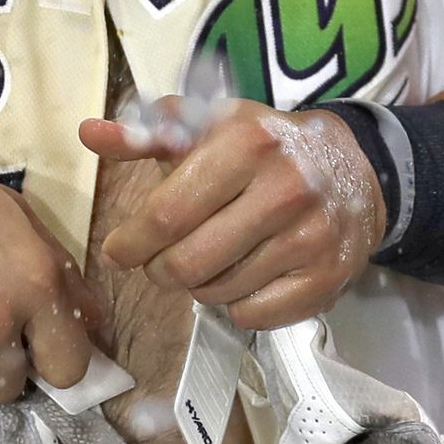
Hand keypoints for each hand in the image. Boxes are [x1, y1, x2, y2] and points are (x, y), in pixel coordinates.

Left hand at [78, 98, 381, 328]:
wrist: (355, 170)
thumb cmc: (264, 148)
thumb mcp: (210, 127)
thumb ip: (147, 132)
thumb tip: (89, 133)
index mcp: (247, 144)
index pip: (166, 214)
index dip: (131, 242)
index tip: (119, 250)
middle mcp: (284, 190)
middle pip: (187, 264)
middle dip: (160, 269)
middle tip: (161, 261)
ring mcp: (311, 238)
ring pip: (216, 294)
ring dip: (199, 285)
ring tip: (210, 259)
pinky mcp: (327, 279)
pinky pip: (252, 316)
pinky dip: (236, 304)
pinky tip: (245, 274)